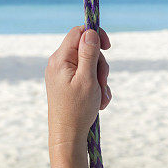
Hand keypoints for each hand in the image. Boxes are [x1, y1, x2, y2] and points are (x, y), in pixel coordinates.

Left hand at [45, 25, 110, 145]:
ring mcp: (62, 74)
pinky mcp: (67, 83)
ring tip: (100, 97)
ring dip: (100, 78)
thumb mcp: (88, 78)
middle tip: (102, 82)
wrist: (68, 135)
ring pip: (89, 64)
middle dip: (100, 64)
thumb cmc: (77, 109)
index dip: (95, 35)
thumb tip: (90, 32)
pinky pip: (86, 76)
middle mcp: (58, 63)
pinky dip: (95, 86)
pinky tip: (98, 100)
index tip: (108, 47)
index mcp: (60, 59)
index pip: (79, 33)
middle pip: (87, 49)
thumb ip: (89, 53)